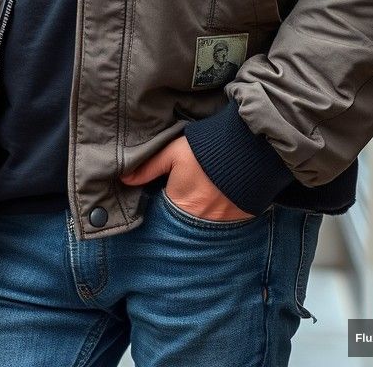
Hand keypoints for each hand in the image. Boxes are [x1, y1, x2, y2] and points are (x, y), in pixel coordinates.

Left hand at [120, 134, 256, 221]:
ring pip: (206, 224)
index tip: (164, 195)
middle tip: (186, 196)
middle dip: (182, 214)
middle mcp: (202, 220)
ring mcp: (224, 222)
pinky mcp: (242, 218)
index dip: (164, 206)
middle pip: (185, 223)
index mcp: (182, 205)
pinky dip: (222, 213)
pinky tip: (222, 198)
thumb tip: (123, 179)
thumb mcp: (174, 153)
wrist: (248, 148)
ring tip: (205, 196)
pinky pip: (226, 222)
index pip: (165, 216)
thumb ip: (149, 167)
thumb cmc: (206, 149)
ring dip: (203, 214)